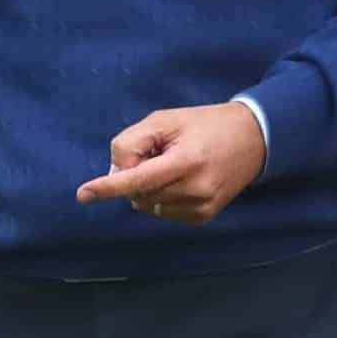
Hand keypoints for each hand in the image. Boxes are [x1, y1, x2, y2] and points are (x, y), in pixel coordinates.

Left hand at [74, 102, 266, 226]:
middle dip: (134, 174)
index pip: (138, 179)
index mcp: (186, 161)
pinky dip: (159, 197)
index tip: (83, 194)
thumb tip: (115, 174)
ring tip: (172, 165)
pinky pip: (162, 212)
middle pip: (138, 192)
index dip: (108, 187)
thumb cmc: (203, 124)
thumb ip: (132, 143)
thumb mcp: (164, 119)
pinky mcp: (203, 218)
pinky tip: (178, 180)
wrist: (253, 140)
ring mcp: (201, 208)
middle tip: (156, 153)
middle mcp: (195, 190)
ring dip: (145, 187)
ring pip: (147, 205)